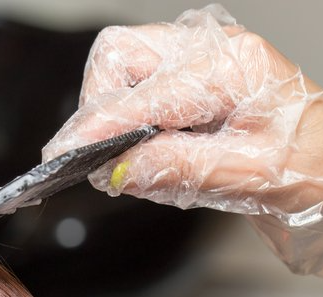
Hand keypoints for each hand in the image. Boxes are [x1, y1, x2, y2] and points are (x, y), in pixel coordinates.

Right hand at [43, 7, 322, 273]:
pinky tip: (143, 152)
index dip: (99, 128)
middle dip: (98, 107)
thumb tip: (119, 170)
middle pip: (119, 56)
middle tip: (97, 156)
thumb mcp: (250, 176)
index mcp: (231, 67)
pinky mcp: (183, 80)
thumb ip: (181, 169)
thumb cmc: (305, 164)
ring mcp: (194, 62)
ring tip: (127, 160)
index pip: (143, 96)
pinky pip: (132, 88)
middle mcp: (208, 52)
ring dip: (109, 114)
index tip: (65, 155)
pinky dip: (123, 122)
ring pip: (119, 68)